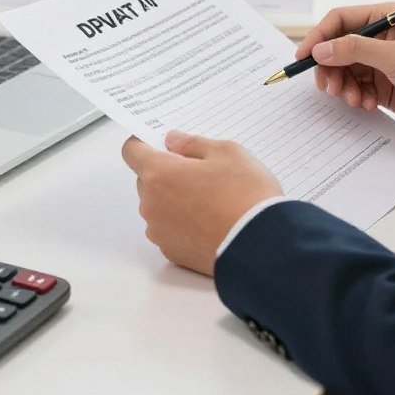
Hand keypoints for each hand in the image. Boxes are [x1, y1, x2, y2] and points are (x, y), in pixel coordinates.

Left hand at [121, 131, 282, 275]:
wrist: (262, 246)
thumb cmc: (245, 195)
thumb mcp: (227, 152)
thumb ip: (193, 143)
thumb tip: (173, 142)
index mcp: (159, 174)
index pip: (132, 151)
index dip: (144, 143)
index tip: (160, 143)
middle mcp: (152, 205)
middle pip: (146, 179)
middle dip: (166, 172)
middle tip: (199, 171)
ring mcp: (160, 232)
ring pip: (158, 206)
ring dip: (173, 198)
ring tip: (209, 198)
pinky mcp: (173, 252)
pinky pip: (169, 229)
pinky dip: (182, 222)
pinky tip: (209, 220)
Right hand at [295, 2, 394, 135]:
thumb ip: (355, 51)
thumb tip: (320, 49)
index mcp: (384, 18)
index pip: (339, 21)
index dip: (318, 37)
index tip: (304, 57)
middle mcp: (379, 38)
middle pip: (336, 48)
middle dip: (330, 68)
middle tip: (331, 87)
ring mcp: (380, 63)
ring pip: (343, 71)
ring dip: (342, 86)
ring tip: (354, 99)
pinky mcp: (383, 86)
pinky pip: (355, 88)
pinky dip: (355, 97)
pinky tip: (366, 105)